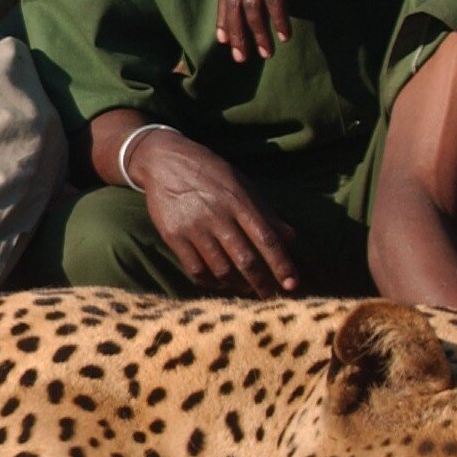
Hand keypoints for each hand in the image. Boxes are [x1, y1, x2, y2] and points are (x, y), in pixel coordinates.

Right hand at [128, 129, 299, 295]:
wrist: (163, 160)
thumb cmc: (210, 172)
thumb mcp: (241, 184)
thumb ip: (265, 212)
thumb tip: (291, 237)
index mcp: (239, 201)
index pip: (267, 239)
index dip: (282, 264)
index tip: (292, 284)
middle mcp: (217, 215)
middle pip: (245, 259)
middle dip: (262, 283)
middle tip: (270, 296)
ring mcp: (194, 227)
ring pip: (220, 269)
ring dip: (236, 285)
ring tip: (245, 289)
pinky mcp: (173, 236)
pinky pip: (194, 269)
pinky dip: (209, 282)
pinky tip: (218, 283)